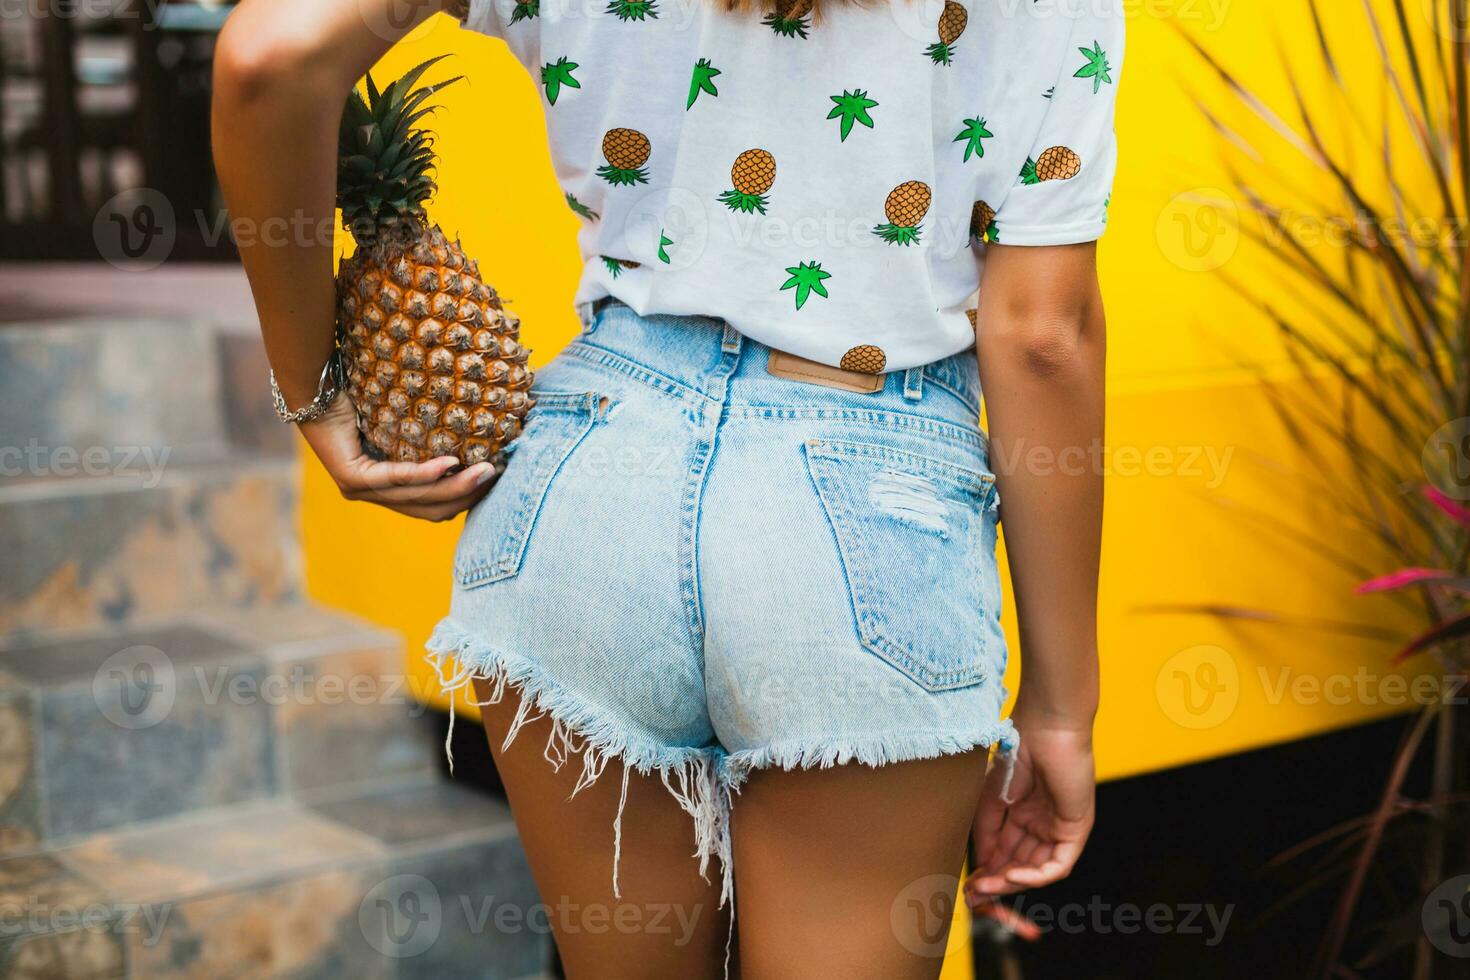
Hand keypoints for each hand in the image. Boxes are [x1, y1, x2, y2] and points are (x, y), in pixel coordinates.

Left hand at [298, 394, 498, 521]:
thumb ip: (424, 440)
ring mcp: (359, 491)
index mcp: (383, 489)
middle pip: (430, 510)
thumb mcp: (398, 425)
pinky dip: (427, 474)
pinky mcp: (351, 478)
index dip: (464, 500)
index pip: (431, 508)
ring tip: (484, 471)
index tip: (494, 484)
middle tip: (496, 478)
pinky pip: (396, 478)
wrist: (313, 388)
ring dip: (456, 487)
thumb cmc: (357, 397)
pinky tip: (451, 464)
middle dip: (467, 497)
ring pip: (418, 498)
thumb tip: (472, 436)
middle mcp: (370, 496)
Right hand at [964, 714, 1094, 904]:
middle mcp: (1042, 825)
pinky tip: (1012, 876)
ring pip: (1036, 869)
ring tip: (986, 886)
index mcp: (1024, 814)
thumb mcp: (991, 798)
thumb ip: (986, 832)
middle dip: (996, 882)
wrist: (1046, 728)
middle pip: (1020, 864)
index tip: (966, 884)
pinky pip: (1057, 865)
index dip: (987, 870)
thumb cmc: (1019, 752)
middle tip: (973, 894)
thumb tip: (980, 864)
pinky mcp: (1076, 830)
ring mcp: (1059, 828)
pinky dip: (1035, 876)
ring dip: (1012, 882)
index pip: (1006, 852)